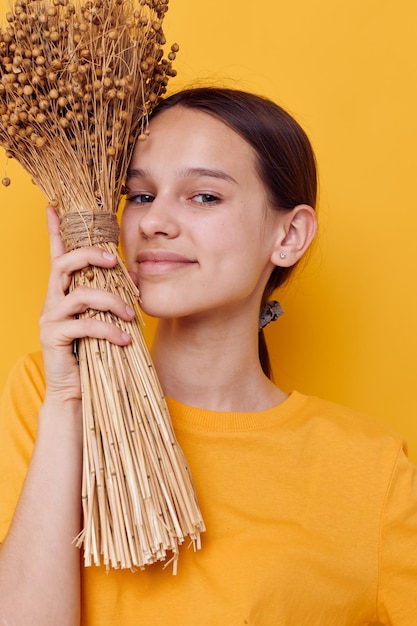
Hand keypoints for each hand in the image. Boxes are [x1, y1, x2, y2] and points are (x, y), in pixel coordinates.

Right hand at [40, 207, 135, 401]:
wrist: (74, 390)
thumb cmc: (92, 350)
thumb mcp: (105, 318)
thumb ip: (115, 294)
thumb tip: (134, 272)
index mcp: (63, 291)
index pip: (56, 254)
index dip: (54, 230)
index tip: (54, 206)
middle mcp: (52, 300)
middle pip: (63, 264)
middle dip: (88, 256)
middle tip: (113, 260)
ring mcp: (50, 318)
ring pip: (78, 295)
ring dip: (110, 302)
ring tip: (130, 316)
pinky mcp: (54, 338)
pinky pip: (83, 326)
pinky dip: (108, 330)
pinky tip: (124, 339)